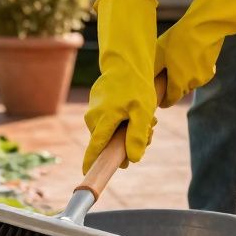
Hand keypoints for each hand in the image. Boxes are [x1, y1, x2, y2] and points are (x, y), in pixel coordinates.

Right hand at [83, 0, 158, 171]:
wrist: (127, 62)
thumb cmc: (136, 86)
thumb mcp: (143, 112)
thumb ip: (137, 136)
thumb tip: (132, 160)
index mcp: (103, 120)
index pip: (95, 147)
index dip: (92, 162)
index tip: (86, 174)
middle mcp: (93, 117)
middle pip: (108, 143)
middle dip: (127, 145)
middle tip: (150, 134)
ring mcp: (93, 111)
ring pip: (110, 133)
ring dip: (128, 132)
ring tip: (148, 121)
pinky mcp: (97, 106)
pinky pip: (109, 123)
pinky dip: (124, 123)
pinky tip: (136, 113)